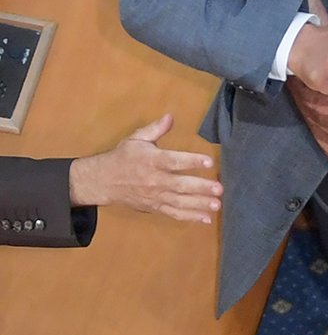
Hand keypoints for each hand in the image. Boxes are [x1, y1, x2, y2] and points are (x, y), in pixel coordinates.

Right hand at [68, 114, 221, 223]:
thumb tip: (170, 116)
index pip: (173, 161)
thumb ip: (155, 129)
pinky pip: (173, 214)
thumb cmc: (122, 157)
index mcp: (151, 161)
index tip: (209, 162)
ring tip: (216, 205)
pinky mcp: (154, 207)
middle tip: (219, 189)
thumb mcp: (135, 139)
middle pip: (179, 185)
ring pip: (179, 202)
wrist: (102, 181)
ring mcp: (154, 196)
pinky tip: (206, 218)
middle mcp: (154, 180)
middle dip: (200, 188)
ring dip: (199, 205)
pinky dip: (189, 217)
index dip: (191, 161)